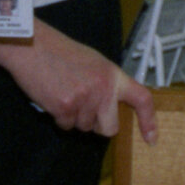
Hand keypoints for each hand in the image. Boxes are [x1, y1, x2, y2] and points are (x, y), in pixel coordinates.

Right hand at [1, 21, 158, 141]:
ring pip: (84, 127)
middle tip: (82, 106)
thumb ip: (105, 83)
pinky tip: (53, 97)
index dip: (148, 121)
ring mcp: (84, 99)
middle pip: (109, 128)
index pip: (141, 99)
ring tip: (63, 92)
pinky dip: (58, 117)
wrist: (32, 46)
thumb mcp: (93, 62)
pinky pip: (66, 126)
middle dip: (97, 124)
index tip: (152, 138)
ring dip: (74, 117)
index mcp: (113, 75)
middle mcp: (103, 89)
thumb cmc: (59, 51)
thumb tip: (111, 107)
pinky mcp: (65, 107)